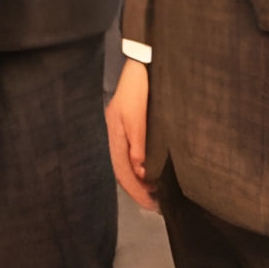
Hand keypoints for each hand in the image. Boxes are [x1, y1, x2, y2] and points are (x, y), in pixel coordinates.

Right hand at [107, 56, 158, 212]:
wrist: (143, 62)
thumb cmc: (140, 87)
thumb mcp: (139, 116)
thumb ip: (139, 144)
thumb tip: (141, 169)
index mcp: (114, 134)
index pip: (123, 172)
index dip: (137, 191)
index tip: (152, 205)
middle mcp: (114, 135)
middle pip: (122, 171)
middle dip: (137, 190)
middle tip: (155, 205)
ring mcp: (119, 130)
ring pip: (125, 163)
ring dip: (139, 180)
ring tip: (154, 193)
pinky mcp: (126, 124)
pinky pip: (130, 153)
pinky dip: (140, 167)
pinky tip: (149, 171)